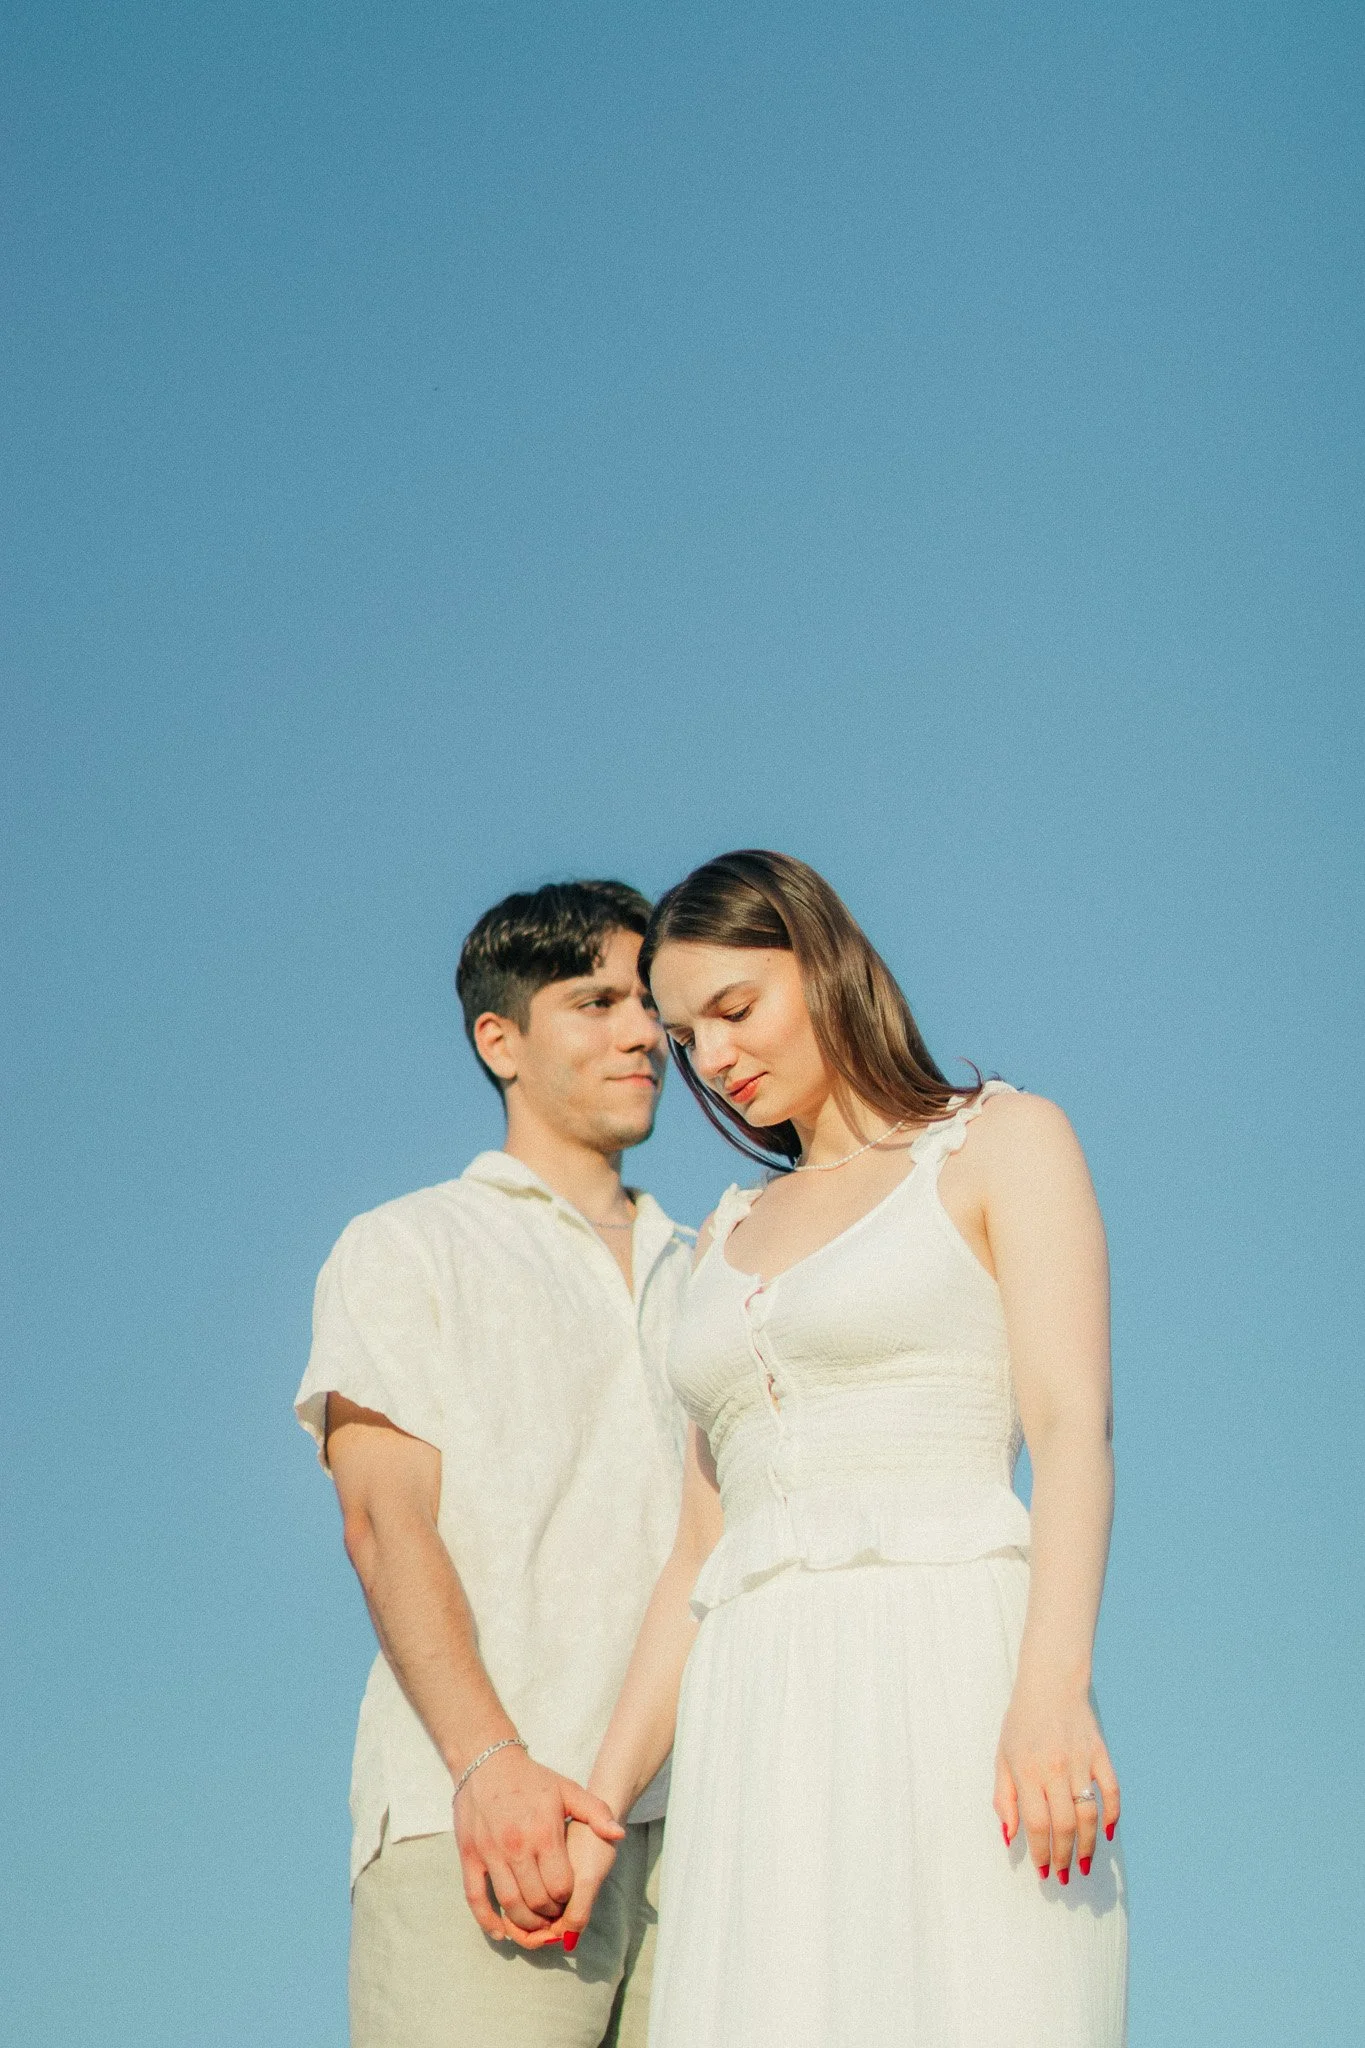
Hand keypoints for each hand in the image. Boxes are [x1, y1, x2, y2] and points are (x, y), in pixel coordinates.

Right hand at [453, 1746, 623, 1939]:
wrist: (487, 1763)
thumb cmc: (532, 1779)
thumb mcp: (568, 1790)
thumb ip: (596, 1812)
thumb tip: (619, 1835)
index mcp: (544, 1833)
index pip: (560, 1887)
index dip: (567, 1899)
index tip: (567, 1897)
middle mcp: (517, 1847)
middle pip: (536, 1901)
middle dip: (548, 1914)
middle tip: (552, 1912)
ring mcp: (490, 1854)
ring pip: (510, 1905)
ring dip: (524, 1923)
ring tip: (534, 1921)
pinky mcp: (470, 1857)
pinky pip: (476, 1898)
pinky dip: (488, 1920)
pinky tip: (501, 1931)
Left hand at [994, 1679, 1119, 1881]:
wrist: (1051, 1682)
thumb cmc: (1021, 1723)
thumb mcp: (1002, 1757)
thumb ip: (1005, 1798)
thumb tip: (1010, 1837)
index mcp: (1028, 1770)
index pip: (1037, 1823)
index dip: (1041, 1852)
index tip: (1043, 1871)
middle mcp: (1056, 1769)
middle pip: (1065, 1825)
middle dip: (1065, 1857)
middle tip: (1064, 1876)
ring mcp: (1081, 1761)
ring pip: (1090, 1815)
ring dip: (1088, 1846)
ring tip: (1083, 1866)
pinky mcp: (1100, 1754)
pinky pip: (1112, 1792)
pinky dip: (1113, 1816)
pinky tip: (1106, 1835)